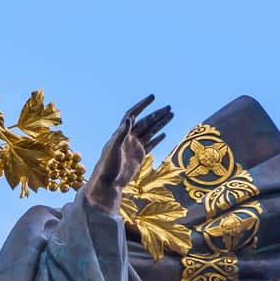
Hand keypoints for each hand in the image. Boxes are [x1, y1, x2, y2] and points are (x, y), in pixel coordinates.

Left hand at [83, 95, 173, 214]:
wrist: (108, 183)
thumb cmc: (107, 166)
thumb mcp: (114, 148)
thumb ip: (122, 133)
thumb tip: (128, 118)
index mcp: (121, 133)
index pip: (132, 114)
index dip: (142, 105)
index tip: (152, 97)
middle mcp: (128, 138)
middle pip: (145, 122)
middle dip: (157, 114)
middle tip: (169, 108)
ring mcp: (134, 147)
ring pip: (150, 131)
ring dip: (160, 124)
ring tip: (171, 115)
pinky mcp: (139, 156)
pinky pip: (150, 144)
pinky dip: (157, 139)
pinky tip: (164, 133)